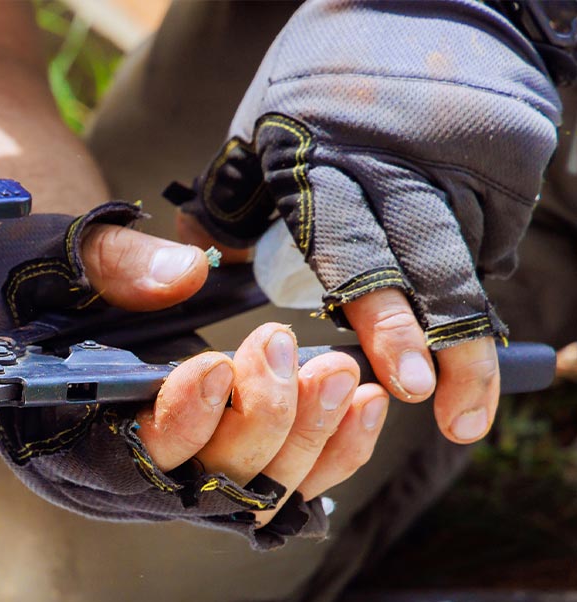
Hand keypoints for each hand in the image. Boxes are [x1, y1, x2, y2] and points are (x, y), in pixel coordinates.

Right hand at [56, 223, 387, 526]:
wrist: (37, 316)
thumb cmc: (30, 291)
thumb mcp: (43, 260)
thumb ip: (106, 266)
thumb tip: (183, 277)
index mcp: (61, 443)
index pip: (129, 459)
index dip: (179, 421)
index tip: (213, 362)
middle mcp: (122, 484)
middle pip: (208, 485)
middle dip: (261, 421)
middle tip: (290, 350)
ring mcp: (176, 484)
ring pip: (259, 494)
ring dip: (310, 437)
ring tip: (344, 373)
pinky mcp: (219, 471)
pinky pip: (289, 483)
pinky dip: (333, 449)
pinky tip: (367, 401)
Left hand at [169, 0, 561, 444]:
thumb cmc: (322, 78)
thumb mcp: (259, 126)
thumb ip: (229, 199)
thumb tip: (196, 265)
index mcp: (317, 154)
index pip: (349, 248)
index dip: (378, 316)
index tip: (397, 380)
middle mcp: (396, 157)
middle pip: (428, 266)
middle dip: (444, 348)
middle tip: (457, 416)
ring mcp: (461, 153)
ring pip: (466, 260)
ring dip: (462, 323)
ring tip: (466, 390)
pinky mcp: (512, 151)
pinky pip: (494, 235)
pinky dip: (473, 266)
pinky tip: (455, 280)